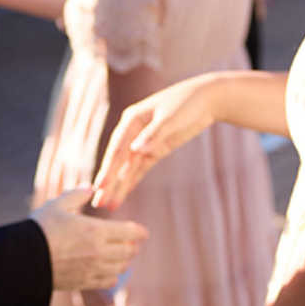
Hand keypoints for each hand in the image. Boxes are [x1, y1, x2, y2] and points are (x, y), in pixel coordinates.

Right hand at [30, 186, 146, 290]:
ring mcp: (92, 270)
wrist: (23, 260)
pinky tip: (110, 274)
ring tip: (122, 258)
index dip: (139, 232)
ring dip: (123, 262)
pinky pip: (107, 282)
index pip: (128, 232)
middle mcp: (99, 252)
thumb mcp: (57, 205)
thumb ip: (77, 195)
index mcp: (96, 230)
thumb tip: (91, 188)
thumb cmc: (40, 229)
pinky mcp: (83, 283)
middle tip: (132, 243)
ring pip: (120, 268)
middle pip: (128, 251)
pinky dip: (112, 277)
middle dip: (131, 246)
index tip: (143, 232)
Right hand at [93, 78, 216, 208]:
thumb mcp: (171, 117)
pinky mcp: (156, 149)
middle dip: (109, 182)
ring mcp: (144, 142)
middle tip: (98, 203)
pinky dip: (132, 180)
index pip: (117, 149)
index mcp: (131, 120)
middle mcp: (133, 132)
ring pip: (128, 168)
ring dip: (119, 186)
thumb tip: (135, 149)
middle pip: (118, 161)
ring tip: (109, 206)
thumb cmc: (187, 103)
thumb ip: (154, 133)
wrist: (206, 99)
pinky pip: (141, 168)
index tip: (100, 187)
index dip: (108, 170)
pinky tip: (124, 193)